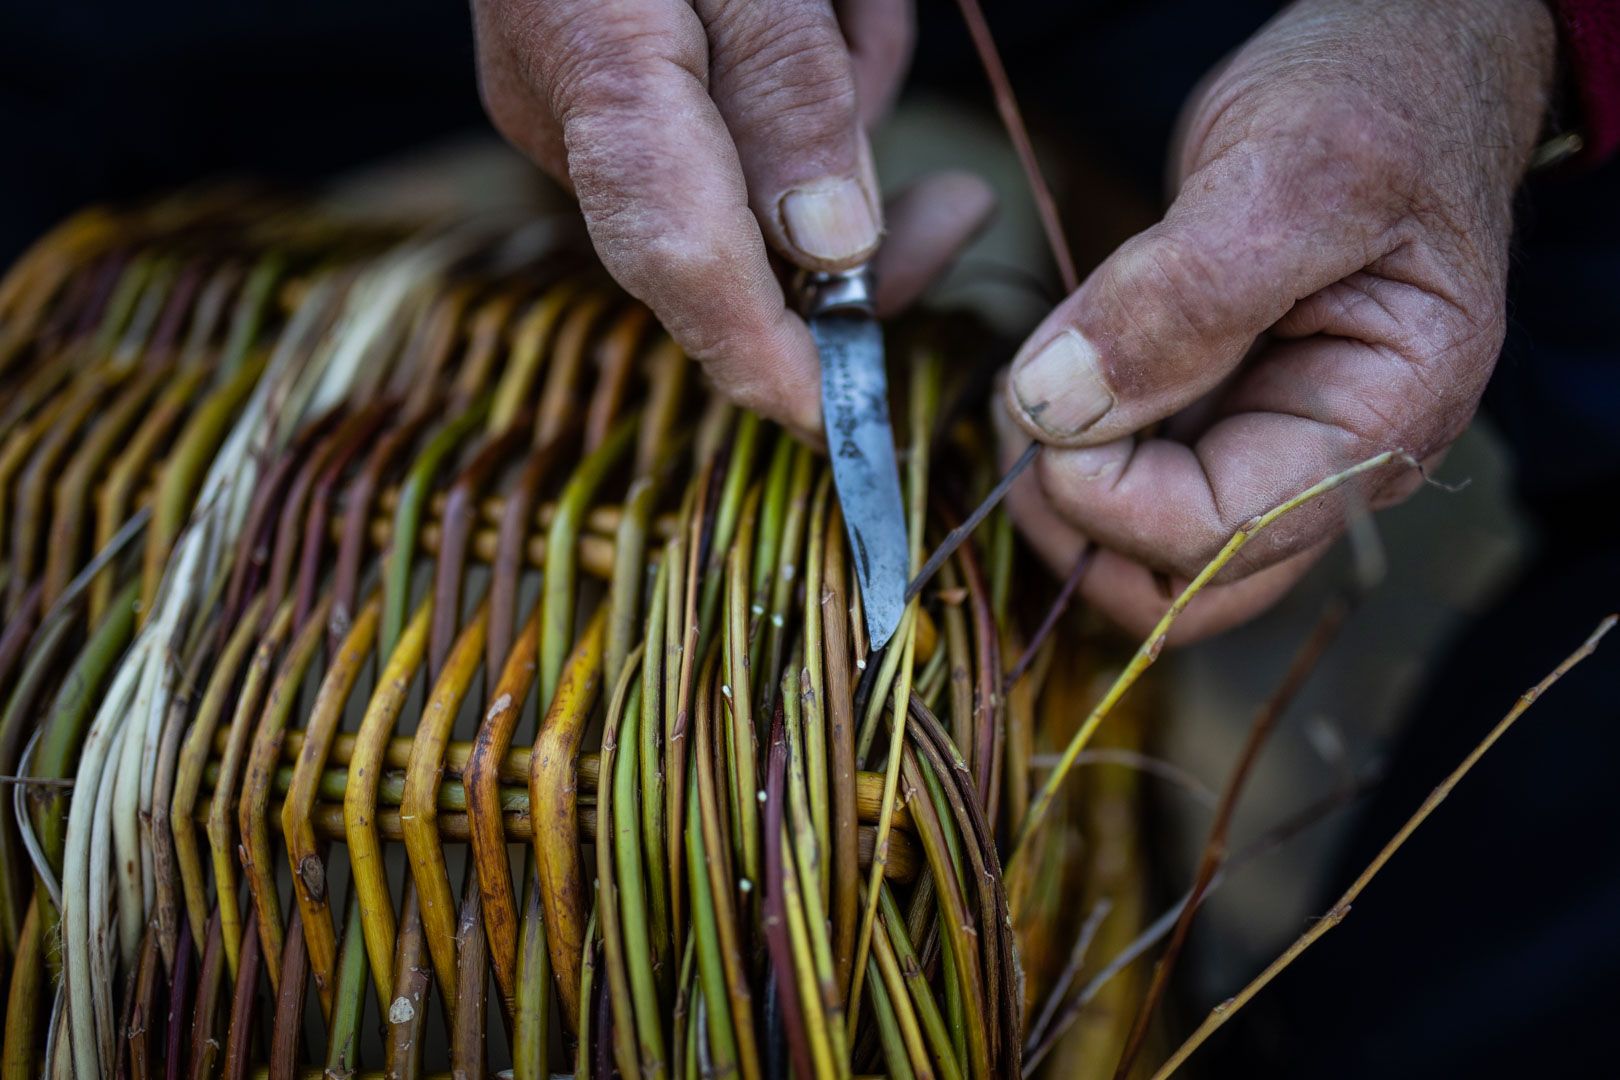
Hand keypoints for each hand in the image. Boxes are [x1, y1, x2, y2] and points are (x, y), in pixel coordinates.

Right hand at [472, 0, 992, 433]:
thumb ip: (788, 87)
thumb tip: (831, 244)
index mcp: (602, 80)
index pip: (683, 268)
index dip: (765, 362)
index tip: (845, 421)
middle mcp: (574, 122)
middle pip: (726, 250)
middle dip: (848, 231)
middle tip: (958, 205)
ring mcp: (581, 111)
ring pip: (741, 195)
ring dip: (829, 129)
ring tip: (847, 10)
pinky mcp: (608, 94)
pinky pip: (724, 143)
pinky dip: (793, 99)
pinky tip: (816, 10)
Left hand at [998, 0, 1555, 640]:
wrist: (1405, 51)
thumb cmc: (1378, 94)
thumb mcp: (1294, 169)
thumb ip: (1185, 296)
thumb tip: (1061, 409)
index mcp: (1384, 418)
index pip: (1222, 536)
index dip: (1107, 499)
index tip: (1035, 406)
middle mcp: (1336, 460)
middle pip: (1187, 584)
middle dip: (1079, 528)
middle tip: (1016, 422)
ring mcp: (1277, 443)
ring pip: (1153, 554)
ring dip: (1067, 505)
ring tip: (1023, 397)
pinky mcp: (1226, 415)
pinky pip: (1140, 486)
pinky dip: (1076, 460)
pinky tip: (1043, 389)